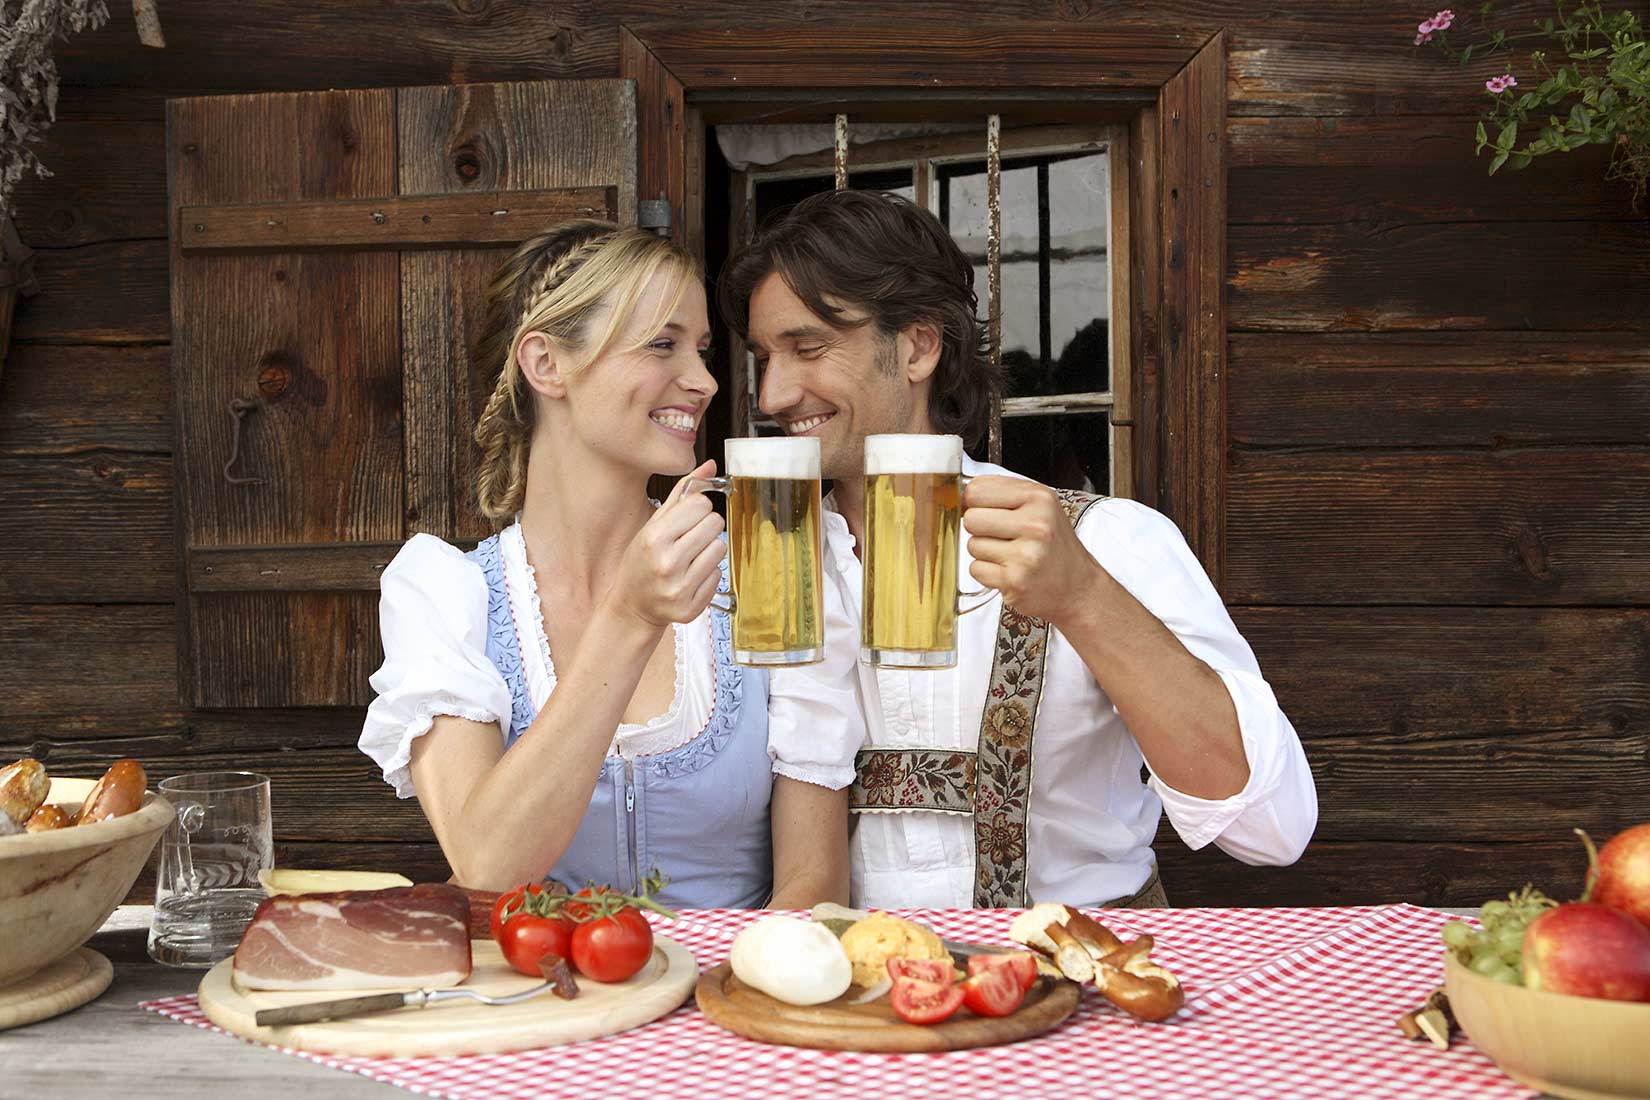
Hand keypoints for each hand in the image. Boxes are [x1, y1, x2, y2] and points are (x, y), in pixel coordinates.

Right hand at [605, 460, 726, 628]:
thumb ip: (681, 494)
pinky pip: (718, 574)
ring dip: (709, 548)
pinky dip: (708, 572)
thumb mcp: (653, 524)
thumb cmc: (642, 561)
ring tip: (690, 557)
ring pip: (720, 548)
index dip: (697, 508)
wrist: (632, 606)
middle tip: (689, 538)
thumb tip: (709, 466)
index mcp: (653, 538)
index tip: (687, 518)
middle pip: (714, 524)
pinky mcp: (690, 607)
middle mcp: (666, 563)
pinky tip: (690, 576)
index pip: (700, 504)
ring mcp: (679, 588)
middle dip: (705, 526)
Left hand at [962, 476, 1098, 624]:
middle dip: (980, 529)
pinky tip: (1009, 571)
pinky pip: (976, 569)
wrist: (1078, 588)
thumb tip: (963, 493)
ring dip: (985, 553)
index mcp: (1039, 498)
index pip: (978, 489)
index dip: (973, 502)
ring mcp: (1025, 554)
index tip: (984, 510)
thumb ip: (1004, 494)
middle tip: (1001, 537)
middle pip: (971, 518)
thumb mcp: (1041, 507)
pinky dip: (987, 573)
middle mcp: (1036, 524)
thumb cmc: (1055, 547)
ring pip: (972, 545)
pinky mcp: (1014, 580)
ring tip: (1010, 556)